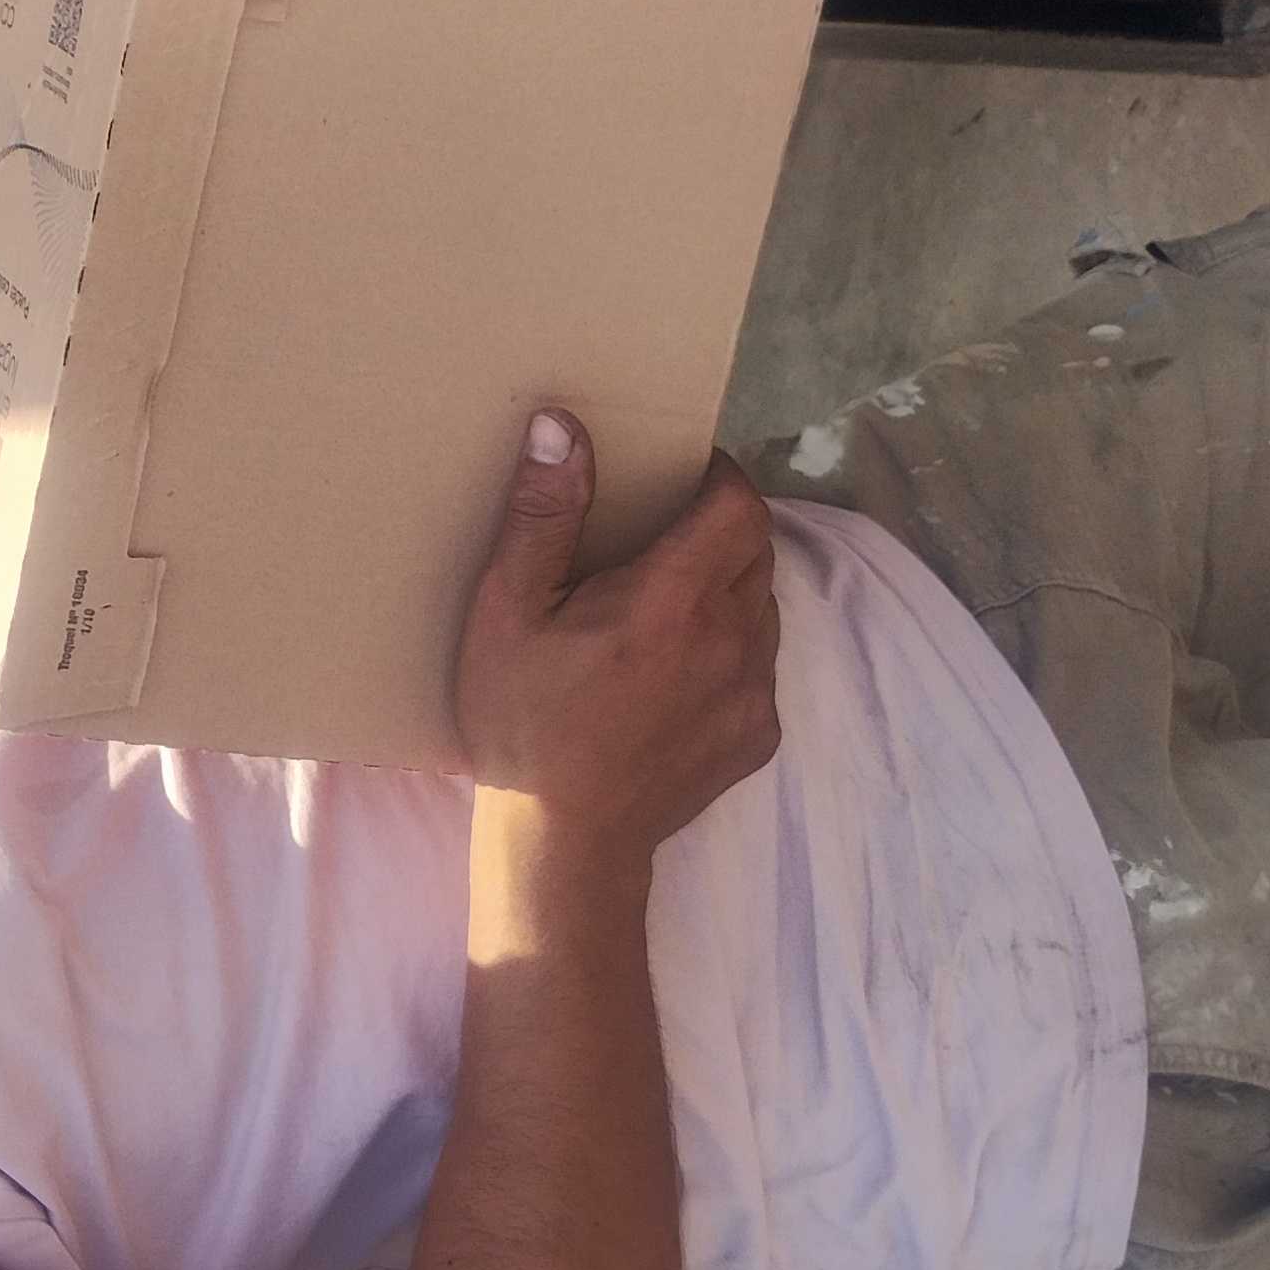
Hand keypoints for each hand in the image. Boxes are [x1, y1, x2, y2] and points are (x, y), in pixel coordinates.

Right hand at [451, 415, 778, 850]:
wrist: (565, 842)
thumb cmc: (524, 725)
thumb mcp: (507, 613)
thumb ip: (543, 516)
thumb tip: (563, 427)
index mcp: (672, 599)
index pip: (739, 504)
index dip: (720, 475)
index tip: (682, 470)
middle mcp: (731, 640)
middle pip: (756, 549)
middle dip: (719, 525)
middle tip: (660, 531)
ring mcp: (753, 692)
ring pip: (763, 605)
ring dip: (727, 586)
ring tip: (664, 601)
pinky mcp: (758, 735)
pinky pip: (760, 664)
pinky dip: (729, 647)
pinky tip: (671, 667)